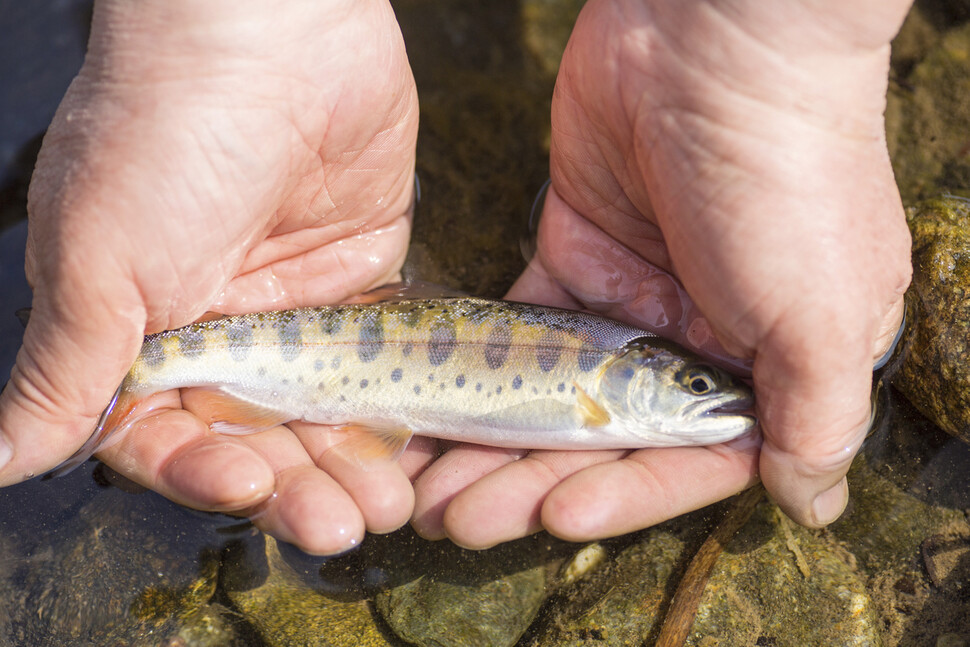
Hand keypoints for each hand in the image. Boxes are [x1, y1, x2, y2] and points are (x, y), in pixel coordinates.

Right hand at [0, 0, 420, 553]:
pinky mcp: (365, 282)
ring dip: (353, 461)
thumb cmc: (161, 134)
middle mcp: (224, 333)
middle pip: (261, 438)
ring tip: (389, 502)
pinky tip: (423, 444)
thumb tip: (0, 459)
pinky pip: (383, 363)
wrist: (271, 35)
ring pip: (327, 413)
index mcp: (146, 336)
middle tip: (343, 523)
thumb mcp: (98, 259)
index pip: (171, 437)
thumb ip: (67, 369)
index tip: (248, 487)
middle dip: (298, 486)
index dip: (207, 472)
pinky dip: (400, 405)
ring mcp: (300, 312)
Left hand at [412, 0, 912, 546]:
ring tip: (433, 489)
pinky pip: (520, 332)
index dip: (624, 494)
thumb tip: (814, 501)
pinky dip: (479, 373)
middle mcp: (696, 342)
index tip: (554, 518)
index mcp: (766, 364)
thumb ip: (813, 414)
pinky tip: (437, 415)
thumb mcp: (823, 309)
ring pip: (552, 395)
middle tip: (460, 522)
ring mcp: (628, 301)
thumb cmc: (785, 178)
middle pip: (605, 437)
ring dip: (496, 443)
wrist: (710, 37)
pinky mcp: (570, 256)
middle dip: (534, 482)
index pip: (689, 461)